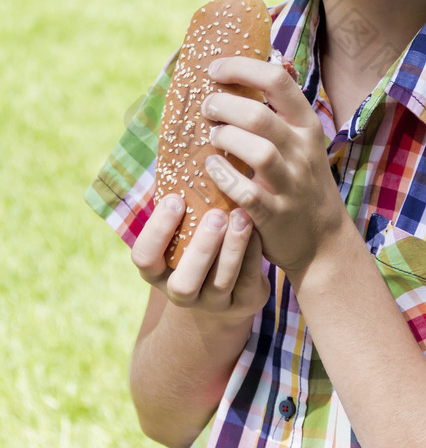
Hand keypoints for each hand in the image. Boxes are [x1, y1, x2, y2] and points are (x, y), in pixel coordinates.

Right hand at [131, 194, 269, 318]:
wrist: (228, 283)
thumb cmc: (200, 238)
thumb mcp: (183, 225)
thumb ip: (178, 199)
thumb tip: (176, 144)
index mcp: (159, 270)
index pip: (144, 258)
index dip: (157, 232)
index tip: (175, 199)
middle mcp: (181, 292)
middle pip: (184, 283)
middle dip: (201, 249)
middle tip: (216, 215)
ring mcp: (213, 303)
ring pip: (220, 283)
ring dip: (232, 249)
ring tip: (242, 217)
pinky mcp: (243, 303)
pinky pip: (248, 283)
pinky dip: (253, 255)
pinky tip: (259, 229)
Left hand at [202, 57, 347, 273]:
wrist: (324, 239)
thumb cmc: (301, 180)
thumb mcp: (302, 140)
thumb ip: (280, 110)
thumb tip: (250, 66)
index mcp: (306, 125)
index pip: (279, 80)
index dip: (242, 68)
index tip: (215, 68)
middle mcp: (302, 151)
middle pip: (261, 116)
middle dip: (225, 105)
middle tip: (207, 106)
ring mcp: (291, 184)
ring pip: (259, 152)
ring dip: (226, 139)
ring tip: (212, 137)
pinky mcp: (276, 215)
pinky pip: (248, 193)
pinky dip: (225, 178)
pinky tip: (212, 169)